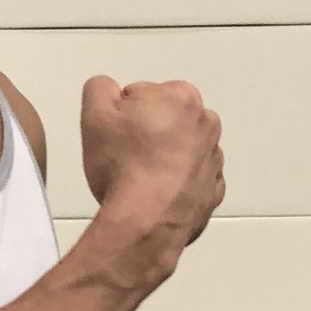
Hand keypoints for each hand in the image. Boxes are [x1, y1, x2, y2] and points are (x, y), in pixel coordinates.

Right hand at [80, 75, 224, 268]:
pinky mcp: (214, 193)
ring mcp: (214, 161)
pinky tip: (158, 196)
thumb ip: (101, 88)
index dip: (124, 115)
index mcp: (182, 97)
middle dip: (149, 133)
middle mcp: (207, 124)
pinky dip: (178, 186)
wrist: (146, 222)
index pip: (143, 95)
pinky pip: (192, 181)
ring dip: (165, 158)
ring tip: (142, 180)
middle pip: (167, 121)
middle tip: (126, 157)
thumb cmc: (121, 163)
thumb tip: (113, 92)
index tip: (117, 137)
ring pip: (182, 151)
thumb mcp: (95, 113)